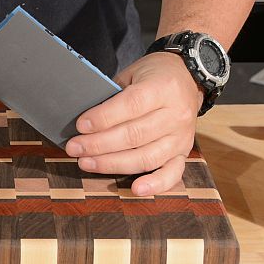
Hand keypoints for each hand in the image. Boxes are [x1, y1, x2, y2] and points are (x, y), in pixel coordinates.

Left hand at [64, 52, 203, 195]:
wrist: (189, 78)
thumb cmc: (153, 76)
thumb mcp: (132, 74)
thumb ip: (113, 95)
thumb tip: (84, 120)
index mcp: (163, 88)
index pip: (131, 105)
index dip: (103, 118)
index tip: (80, 126)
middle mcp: (176, 114)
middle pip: (134, 135)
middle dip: (98, 144)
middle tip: (74, 147)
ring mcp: (181, 137)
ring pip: (146, 157)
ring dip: (112, 164)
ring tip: (86, 163)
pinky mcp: (183, 153)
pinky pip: (172, 174)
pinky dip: (155, 185)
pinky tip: (135, 189)